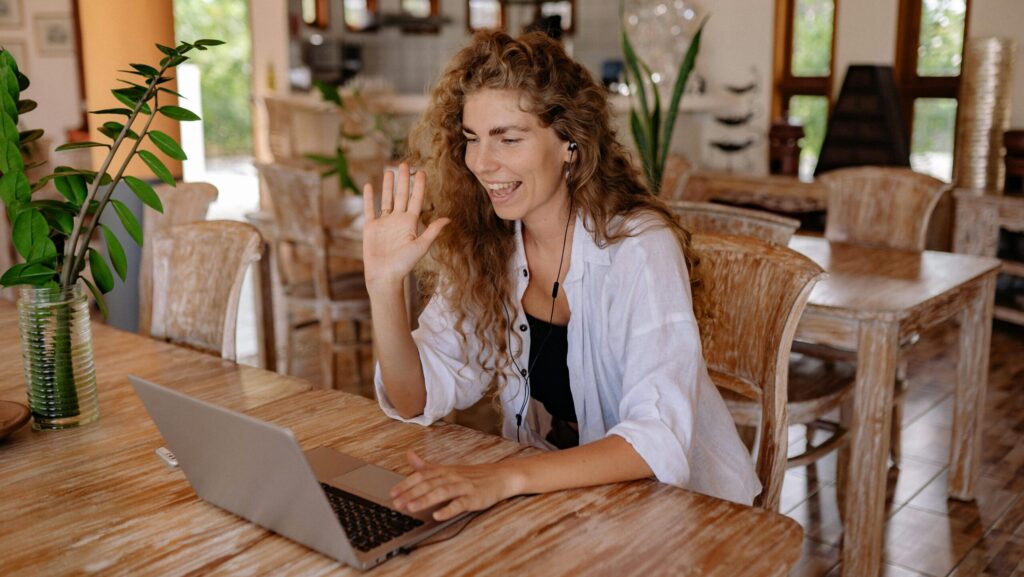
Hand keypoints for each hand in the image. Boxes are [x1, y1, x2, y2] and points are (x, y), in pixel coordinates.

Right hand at [362, 163, 448, 290]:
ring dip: (388, 185)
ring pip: (386, 199)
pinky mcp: (371, 227)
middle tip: (405, 163)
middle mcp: (398, 220)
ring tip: (390, 170)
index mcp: (410, 223)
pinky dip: (369, 198)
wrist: (384, 276)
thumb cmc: (404, 264)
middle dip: (404, 180)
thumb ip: (432, 231)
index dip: (419, 186)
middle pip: (401, 195)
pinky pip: (369, 209)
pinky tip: (370, 186)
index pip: (416, 200)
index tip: (422, 171)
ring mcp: (384, 223)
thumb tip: (449, 219)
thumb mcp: (421, 246)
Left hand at [390, 451, 522, 521]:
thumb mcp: (448, 469)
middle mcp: (451, 476)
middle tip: (396, 503)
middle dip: (411, 493)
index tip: (392, 493)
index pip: (421, 476)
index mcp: (444, 470)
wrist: (500, 476)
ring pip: (441, 492)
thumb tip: (408, 455)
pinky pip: (460, 504)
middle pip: (428, 484)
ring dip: (425, 500)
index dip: (406, 484)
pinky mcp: (474, 498)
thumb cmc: (472, 475)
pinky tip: (438, 515)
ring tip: (411, 507)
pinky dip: (449, 509)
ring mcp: (463, 487)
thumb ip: (426, 466)